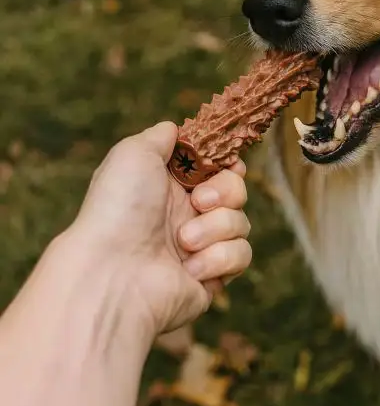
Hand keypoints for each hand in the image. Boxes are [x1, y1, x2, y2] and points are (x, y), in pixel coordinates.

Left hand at [63, 122, 251, 339]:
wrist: (113, 272)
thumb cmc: (118, 209)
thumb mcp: (133, 154)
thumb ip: (160, 136)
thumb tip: (175, 129)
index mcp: (170, 186)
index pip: (215, 167)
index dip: (227, 163)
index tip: (228, 163)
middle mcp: (185, 215)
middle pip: (236, 190)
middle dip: (226, 191)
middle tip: (199, 201)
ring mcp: (199, 247)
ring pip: (241, 223)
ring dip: (216, 227)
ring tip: (183, 241)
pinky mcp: (210, 277)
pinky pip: (240, 256)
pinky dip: (218, 258)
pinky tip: (189, 267)